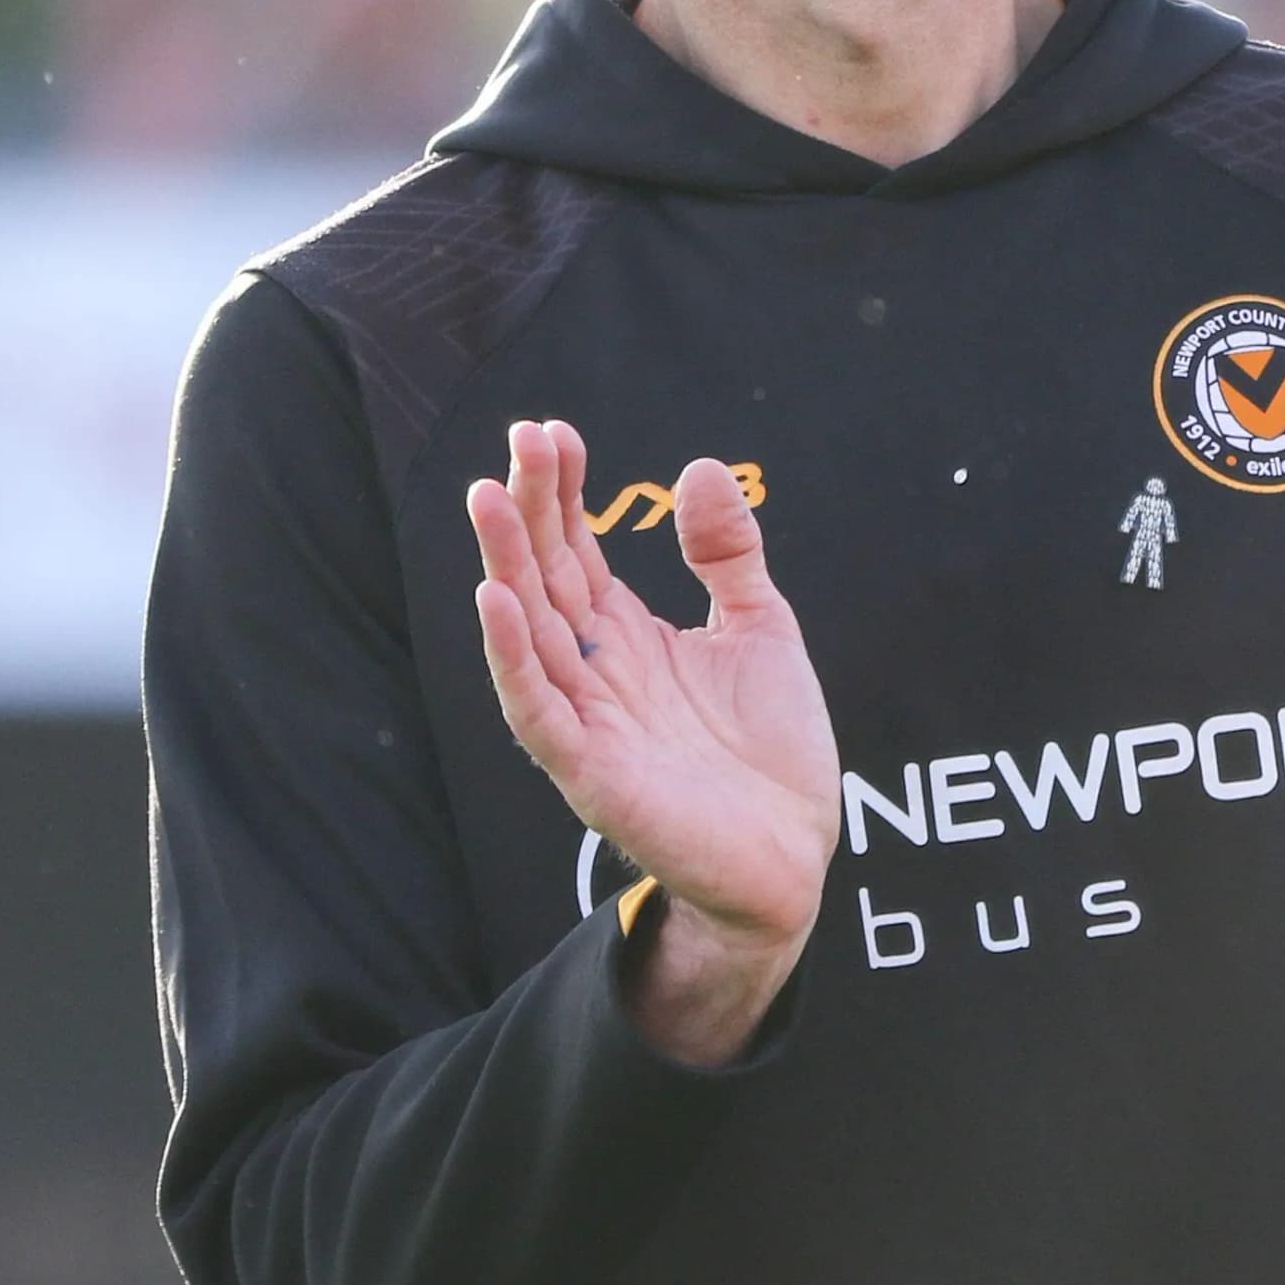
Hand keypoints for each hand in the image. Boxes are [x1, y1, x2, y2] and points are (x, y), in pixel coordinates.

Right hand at [469, 421, 840, 1057]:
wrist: (796, 853)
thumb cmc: (773, 752)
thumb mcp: (760, 629)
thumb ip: (728, 555)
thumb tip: (696, 467)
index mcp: (628, 639)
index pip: (578, 551)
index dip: (561, 494)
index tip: (552, 431)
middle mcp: (596, 673)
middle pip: (547, 579)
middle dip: (528, 511)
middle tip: (518, 441)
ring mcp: (587, 722)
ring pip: (529, 633)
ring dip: (505, 566)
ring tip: (487, 499)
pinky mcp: (591, 773)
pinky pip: (538, 711)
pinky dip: (513, 657)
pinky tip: (496, 600)